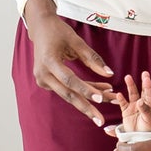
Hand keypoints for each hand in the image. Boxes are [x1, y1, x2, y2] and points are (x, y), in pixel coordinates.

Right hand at [23, 0, 116, 124]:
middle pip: (68, 94)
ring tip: (110, 100)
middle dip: (86, 108)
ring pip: (69, 93)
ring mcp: (43, 80)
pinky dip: (83, 91)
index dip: (86, 89)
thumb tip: (110, 74)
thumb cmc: (59, 31)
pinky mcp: (47, 82)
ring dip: (89, 98)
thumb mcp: (76, 41)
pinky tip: (101, 91)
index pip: (70, 80)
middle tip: (101, 121)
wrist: (40, 28)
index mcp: (49, 62)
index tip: (100, 99)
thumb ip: (92, 58)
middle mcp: (43, 74)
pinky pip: (67, 89)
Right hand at [115, 70, 150, 138]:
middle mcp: (143, 104)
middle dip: (143, 82)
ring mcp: (134, 107)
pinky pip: (123, 104)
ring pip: (132, 94)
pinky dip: (121, 99)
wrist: (141, 139)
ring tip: (128, 77)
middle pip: (143, 91)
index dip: (149, 87)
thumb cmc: (150, 130)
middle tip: (144, 73)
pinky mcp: (126, 112)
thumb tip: (139, 102)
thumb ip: (145, 111)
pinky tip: (119, 94)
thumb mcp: (150, 120)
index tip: (147, 79)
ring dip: (131, 86)